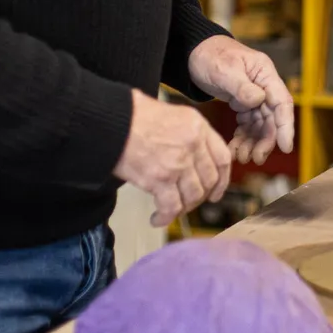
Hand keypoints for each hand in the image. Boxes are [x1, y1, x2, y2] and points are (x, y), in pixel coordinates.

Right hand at [114, 89, 232, 226]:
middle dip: (200, 197)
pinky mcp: (159, 178)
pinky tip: (157, 218)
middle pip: (209, 180)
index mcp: (198, 126)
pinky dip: (166, 217)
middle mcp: (193, 144)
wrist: (110, 120)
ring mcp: (178, 163)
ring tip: (170, 210)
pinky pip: (172, 207)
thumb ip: (187, 135)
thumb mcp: (171, 114)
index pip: (222, 158)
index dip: (222, 180)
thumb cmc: (134, 115)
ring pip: (193, 196)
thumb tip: (193, 160)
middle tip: (187, 203)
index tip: (215, 192)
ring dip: (183, 208)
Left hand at [188, 36, 296, 164]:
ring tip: (241, 157)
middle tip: (255, 158)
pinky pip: (248, 125)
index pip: (282, 102)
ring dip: (253, 143)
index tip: (285, 146)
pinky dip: (243, 138)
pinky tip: (234, 148)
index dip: (285, 126)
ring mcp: (254, 96)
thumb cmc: (210, 55)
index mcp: (264, 73)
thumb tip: (258, 100)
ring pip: (261, 125)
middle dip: (266, 140)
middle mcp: (263, 86)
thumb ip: (241, 86)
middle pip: (272, 118)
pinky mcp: (243, 104)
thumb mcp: (223, 69)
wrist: (194, 53)